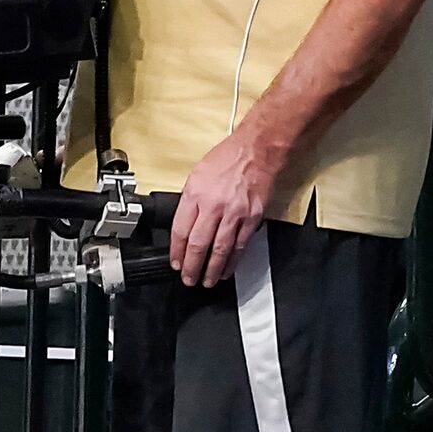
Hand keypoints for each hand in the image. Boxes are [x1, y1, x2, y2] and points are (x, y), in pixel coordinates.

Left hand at [170, 125, 282, 286]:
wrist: (256, 150)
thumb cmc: (227, 158)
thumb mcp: (197, 174)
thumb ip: (189, 201)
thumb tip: (183, 226)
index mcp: (195, 193)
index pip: (181, 230)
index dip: (176, 252)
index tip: (175, 262)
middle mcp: (213, 204)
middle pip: (198, 244)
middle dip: (191, 267)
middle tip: (188, 279)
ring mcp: (234, 213)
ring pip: (220, 250)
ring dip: (212, 270)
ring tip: (206, 281)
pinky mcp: (251, 217)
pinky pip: (240, 245)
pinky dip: (233, 261)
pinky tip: (227, 270)